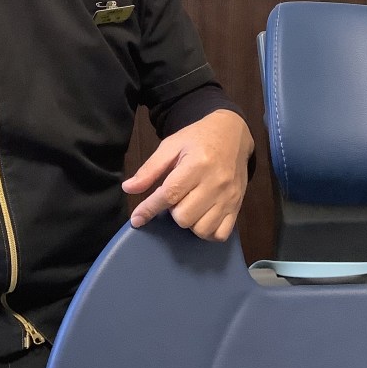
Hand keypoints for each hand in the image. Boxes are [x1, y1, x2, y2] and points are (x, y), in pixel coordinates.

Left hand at [122, 109, 253, 240]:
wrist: (232, 133)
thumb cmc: (198, 138)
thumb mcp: (171, 145)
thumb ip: (149, 169)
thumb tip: (128, 188)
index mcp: (197, 165)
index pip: (169, 194)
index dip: (149, 209)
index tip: (137, 219)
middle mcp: (215, 183)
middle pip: (184, 217)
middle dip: (172, 212)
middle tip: (175, 198)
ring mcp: (229, 197)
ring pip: (202, 229)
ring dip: (189, 223)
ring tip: (188, 206)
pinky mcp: (238, 206)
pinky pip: (220, 234)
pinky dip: (207, 232)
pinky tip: (201, 217)